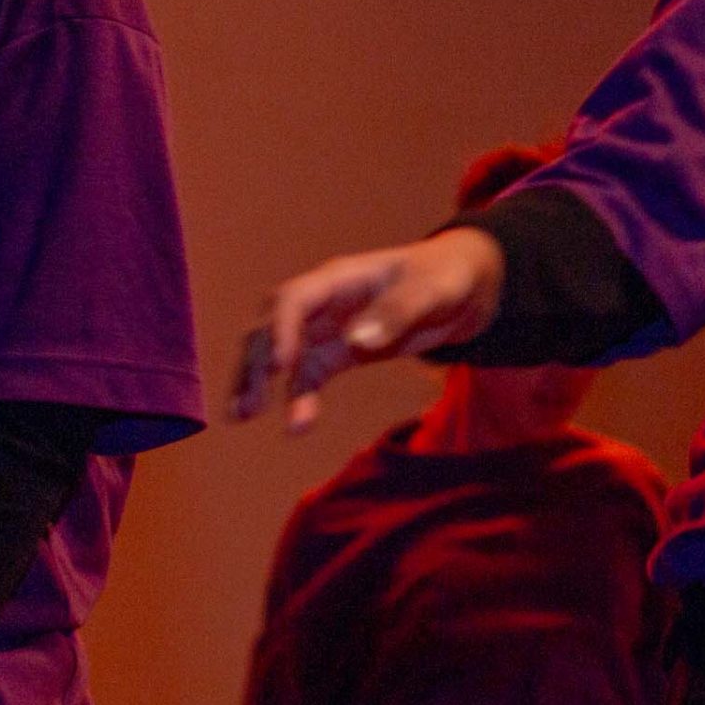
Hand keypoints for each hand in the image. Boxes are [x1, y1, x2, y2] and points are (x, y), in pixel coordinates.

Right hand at [231, 229, 505, 432]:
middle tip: (248, 402)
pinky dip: (295, 397)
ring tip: (240, 415)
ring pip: (278, 352)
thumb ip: (399, 313)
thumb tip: (357, 341)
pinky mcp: (338, 352)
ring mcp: (327, 327)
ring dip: (257, 380)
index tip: (281, 366)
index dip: (282, 329)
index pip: (295, 299)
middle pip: (273, 326)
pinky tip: (295, 426)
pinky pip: (307, 376)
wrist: (464, 288)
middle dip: (255, 361)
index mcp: (341, 278)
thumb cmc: (447, 278)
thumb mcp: (433, 291)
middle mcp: (324, 301)